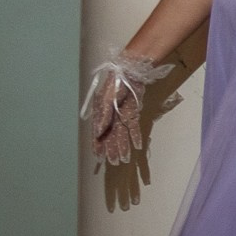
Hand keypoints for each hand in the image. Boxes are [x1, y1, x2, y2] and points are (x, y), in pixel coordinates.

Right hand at [81, 50, 173, 165]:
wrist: (131, 72)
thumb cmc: (115, 84)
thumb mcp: (106, 99)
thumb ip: (103, 116)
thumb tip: (99, 132)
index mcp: (100, 113)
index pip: (98, 133)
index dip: (97, 145)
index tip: (98, 157)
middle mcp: (110, 116)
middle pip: (110, 136)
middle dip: (111, 150)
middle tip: (114, 163)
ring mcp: (122, 115)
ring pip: (122, 134)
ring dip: (123, 146)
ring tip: (124, 159)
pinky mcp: (133, 113)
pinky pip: (134, 127)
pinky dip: (135, 137)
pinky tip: (137, 146)